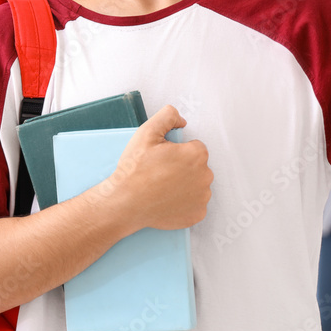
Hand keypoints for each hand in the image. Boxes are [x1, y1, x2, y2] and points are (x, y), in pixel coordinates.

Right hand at [101, 105, 212, 230]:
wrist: (125, 202)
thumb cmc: (135, 169)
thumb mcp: (147, 132)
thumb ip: (168, 115)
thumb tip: (182, 121)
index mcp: (197, 154)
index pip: (194, 147)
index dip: (177, 151)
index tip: (163, 159)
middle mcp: (205, 176)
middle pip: (198, 166)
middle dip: (183, 167)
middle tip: (161, 173)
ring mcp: (202, 198)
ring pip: (197, 185)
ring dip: (185, 185)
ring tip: (163, 188)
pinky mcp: (197, 215)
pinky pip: (195, 205)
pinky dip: (185, 204)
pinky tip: (168, 201)